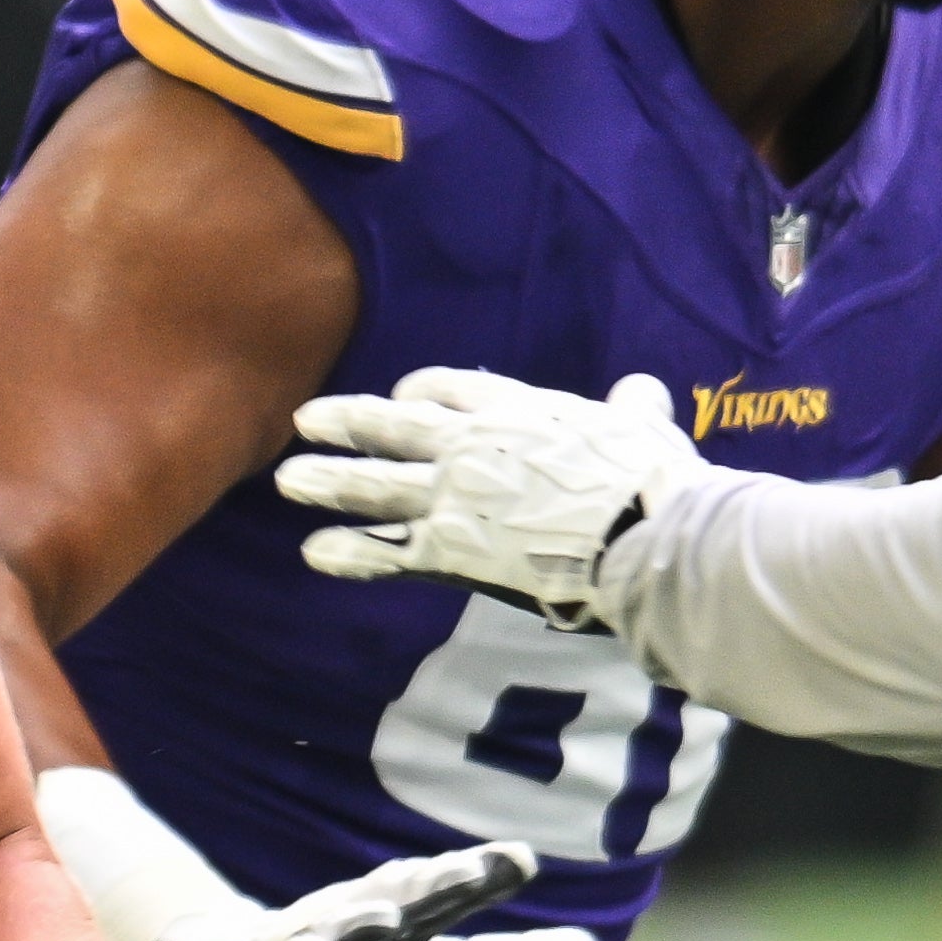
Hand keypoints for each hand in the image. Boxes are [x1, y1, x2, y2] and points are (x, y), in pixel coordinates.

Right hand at [146, 842, 599, 940]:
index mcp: (406, 922)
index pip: (450, 895)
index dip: (482, 877)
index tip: (522, 860)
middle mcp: (359, 922)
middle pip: (400, 898)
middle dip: (433, 883)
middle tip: (473, 872)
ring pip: (335, 929)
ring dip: (359, 921)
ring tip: (388, 918)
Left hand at [276, 368, 706, 627]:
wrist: (643, 537)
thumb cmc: (653, 480)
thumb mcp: (646, 428)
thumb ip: (634, 407)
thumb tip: (642, 390)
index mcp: (517, 409)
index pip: (451, 387)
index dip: (418, 391)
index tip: (401, 396)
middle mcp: (471, 445)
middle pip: (392, 425)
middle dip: (346, 423)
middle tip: (305, 421)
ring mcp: (452, 498)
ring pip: (374, 484)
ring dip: (328, 480)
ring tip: (288, 479)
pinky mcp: (450, 553)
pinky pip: (386, 551)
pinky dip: (349, 552)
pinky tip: (314, 553)